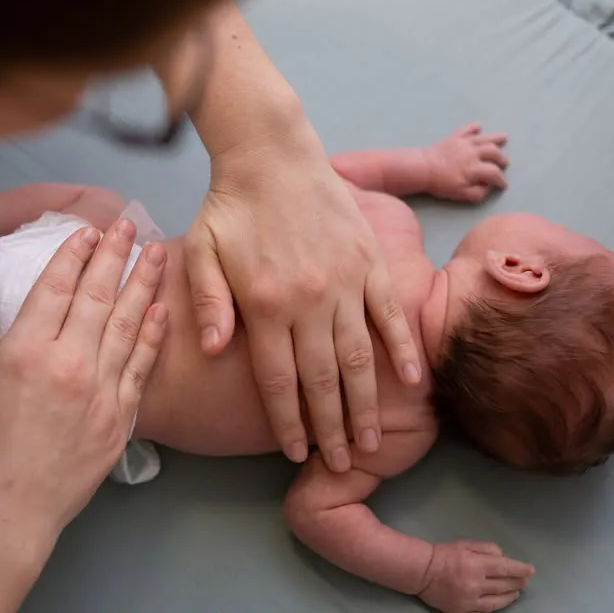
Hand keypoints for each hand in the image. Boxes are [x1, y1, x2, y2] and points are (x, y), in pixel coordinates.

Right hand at [0, 219, 167, 542]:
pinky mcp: (120, 420)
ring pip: (129, 325)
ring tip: (158, 252)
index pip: (57, 288)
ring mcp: (101, 392)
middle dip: (116, 255)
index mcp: (25, 353)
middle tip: (130, 223)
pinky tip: (162, 310)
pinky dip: (154, 335)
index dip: (74, 254)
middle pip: (100, 296)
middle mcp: (70, 364)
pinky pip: (142, 367)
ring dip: (144, 284)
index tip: (88, 230)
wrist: (3, 519)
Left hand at [184, 122, 420, 472]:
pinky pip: (390, 313)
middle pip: (322, 379)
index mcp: (264, 304)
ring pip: (358, 356)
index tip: (296, 452)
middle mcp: (308, 301)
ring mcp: (344, 282)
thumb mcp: (201, 251)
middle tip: (343, 462)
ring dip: (365, 402)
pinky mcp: (369, 262)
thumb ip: (209, 302)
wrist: (270, 152)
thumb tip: (212, 352)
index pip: (278, 379)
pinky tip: (411, 380)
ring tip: (371, 440)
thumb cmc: (230, 205)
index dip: (287, 420)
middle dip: (331, 428)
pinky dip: (401, 348)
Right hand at [418, 541, 534, 612]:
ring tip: (517, 591)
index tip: (531, 570)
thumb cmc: (444, 554)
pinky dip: (497, 605)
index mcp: (475, 564)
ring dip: (510, 594)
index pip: (504, 567)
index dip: (520, 569)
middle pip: (504, 584)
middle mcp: (475, 583)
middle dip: (517, 581)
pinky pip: (486, 610)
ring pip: (498, 599)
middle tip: (525, 579)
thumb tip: (503, 558)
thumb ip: (486, 548)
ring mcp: (470, 599)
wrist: (422, 572)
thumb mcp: (465, 544)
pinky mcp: (464, 610)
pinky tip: (502, 600)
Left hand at [423, 123, 508, 202]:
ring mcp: (464, 143)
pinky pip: (466, 129)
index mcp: (475, 169)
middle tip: (504, 163)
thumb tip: (488, 187)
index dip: (501, 180)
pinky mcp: (454, 137)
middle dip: (501, 159)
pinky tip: (478, 126)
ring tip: (504, 137)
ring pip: (484, 138)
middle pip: (493, 153)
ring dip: (495, 138)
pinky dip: (473, 127)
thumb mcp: (460, 194)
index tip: (503, 185)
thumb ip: (477, 192)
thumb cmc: (441, 183)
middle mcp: (474, 153)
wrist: (423, 168)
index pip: (494, 173)